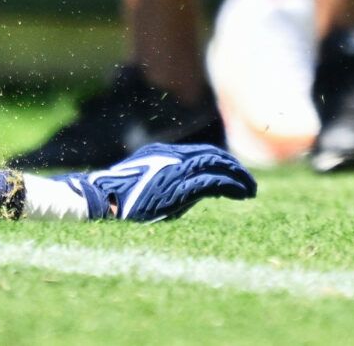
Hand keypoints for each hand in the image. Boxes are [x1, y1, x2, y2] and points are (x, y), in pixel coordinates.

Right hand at [60, 143, 257, 221]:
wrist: (102, 201)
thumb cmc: (120, 199)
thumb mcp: (148, 182)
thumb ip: (171, 181)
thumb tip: (197, 190)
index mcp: (164, 152)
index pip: (201, 153)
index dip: (221, 162)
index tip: (234, 174)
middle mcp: (173, 156)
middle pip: (213, 156)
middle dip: (234, 168)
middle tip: (249, 183)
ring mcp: (177, 170)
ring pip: (217, 166)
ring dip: (238, 177)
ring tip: (251, 190)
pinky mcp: (180, 187)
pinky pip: (213, 183)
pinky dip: (231, 186)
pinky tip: (243, 193)